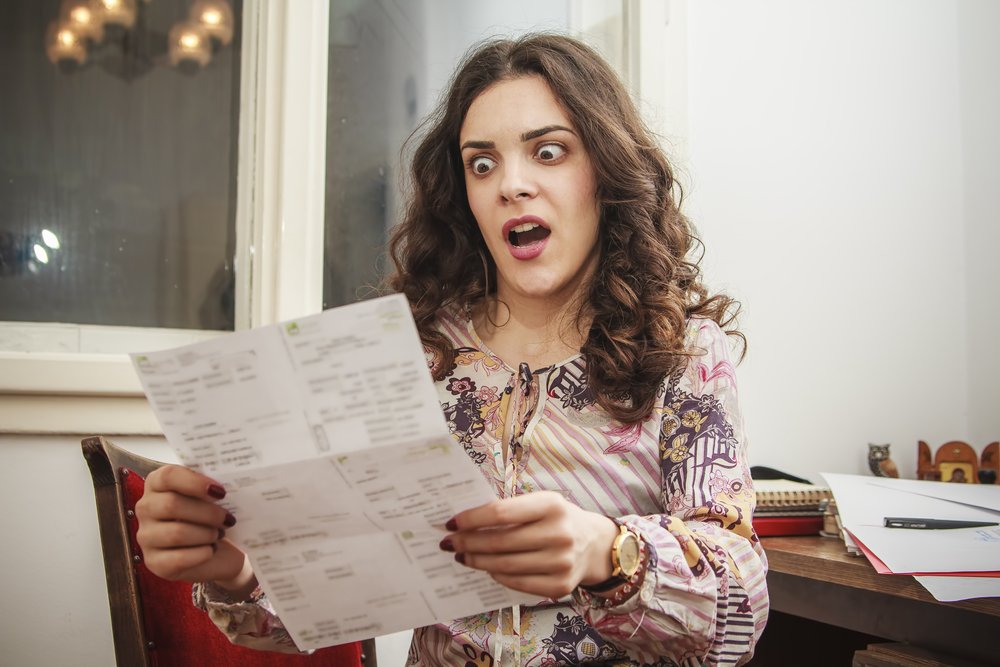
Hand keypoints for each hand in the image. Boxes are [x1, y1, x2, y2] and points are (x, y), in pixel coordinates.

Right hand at [135, 465, 254, 595]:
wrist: (216, 552)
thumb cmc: (211, 517)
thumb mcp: (210, 497)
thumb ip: (211, 487)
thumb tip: (227, 485)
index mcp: (157, 484)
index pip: (167, 476)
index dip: (195, 482)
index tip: (220, 492)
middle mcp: (146, 508)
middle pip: (172, 504)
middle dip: (207, 513)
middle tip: (228, 518)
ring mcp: (146, 537)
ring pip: (176, 533)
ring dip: (206, 534)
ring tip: (219, 534)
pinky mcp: (154, 563)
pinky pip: (179, 558)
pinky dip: (202, 553)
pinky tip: (211, 550)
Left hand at [441, 491, 618, 598]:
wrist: (595, 545)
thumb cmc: (558, 519)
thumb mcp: (542, 503)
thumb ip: (511, 510)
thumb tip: (466, 522)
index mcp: (551, 505)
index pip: (500, 512)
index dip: (472, 519)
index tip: (452, 522)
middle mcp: (559, 533)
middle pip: (499, 542)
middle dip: (468, 543)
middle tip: (450, 543)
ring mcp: (561, 563)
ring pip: (505, 565)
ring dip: (477, 561)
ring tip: (462, 557)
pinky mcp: (560, 586)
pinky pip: (517, 583)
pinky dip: (497, 576)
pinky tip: (487, 569)